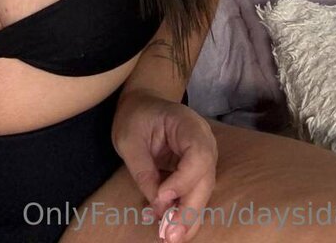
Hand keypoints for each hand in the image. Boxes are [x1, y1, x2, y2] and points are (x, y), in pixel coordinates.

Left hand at [111, 88, 216, 242]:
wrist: (142, 105)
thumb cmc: (135, 116)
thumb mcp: (130, 140)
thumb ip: (144, 170)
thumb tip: (159, 206)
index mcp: (189, 125)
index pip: (198, 155)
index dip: (183, 180)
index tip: (161, 197)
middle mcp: (204, 142)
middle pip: (205, 180)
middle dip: (188, 210)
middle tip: (170, 235)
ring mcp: (204, 158)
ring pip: (203, 192)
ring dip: (189, 218)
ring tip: (172, 238)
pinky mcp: (197, 172)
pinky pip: (195, 194)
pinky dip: (185, 214)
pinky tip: (174, 231)